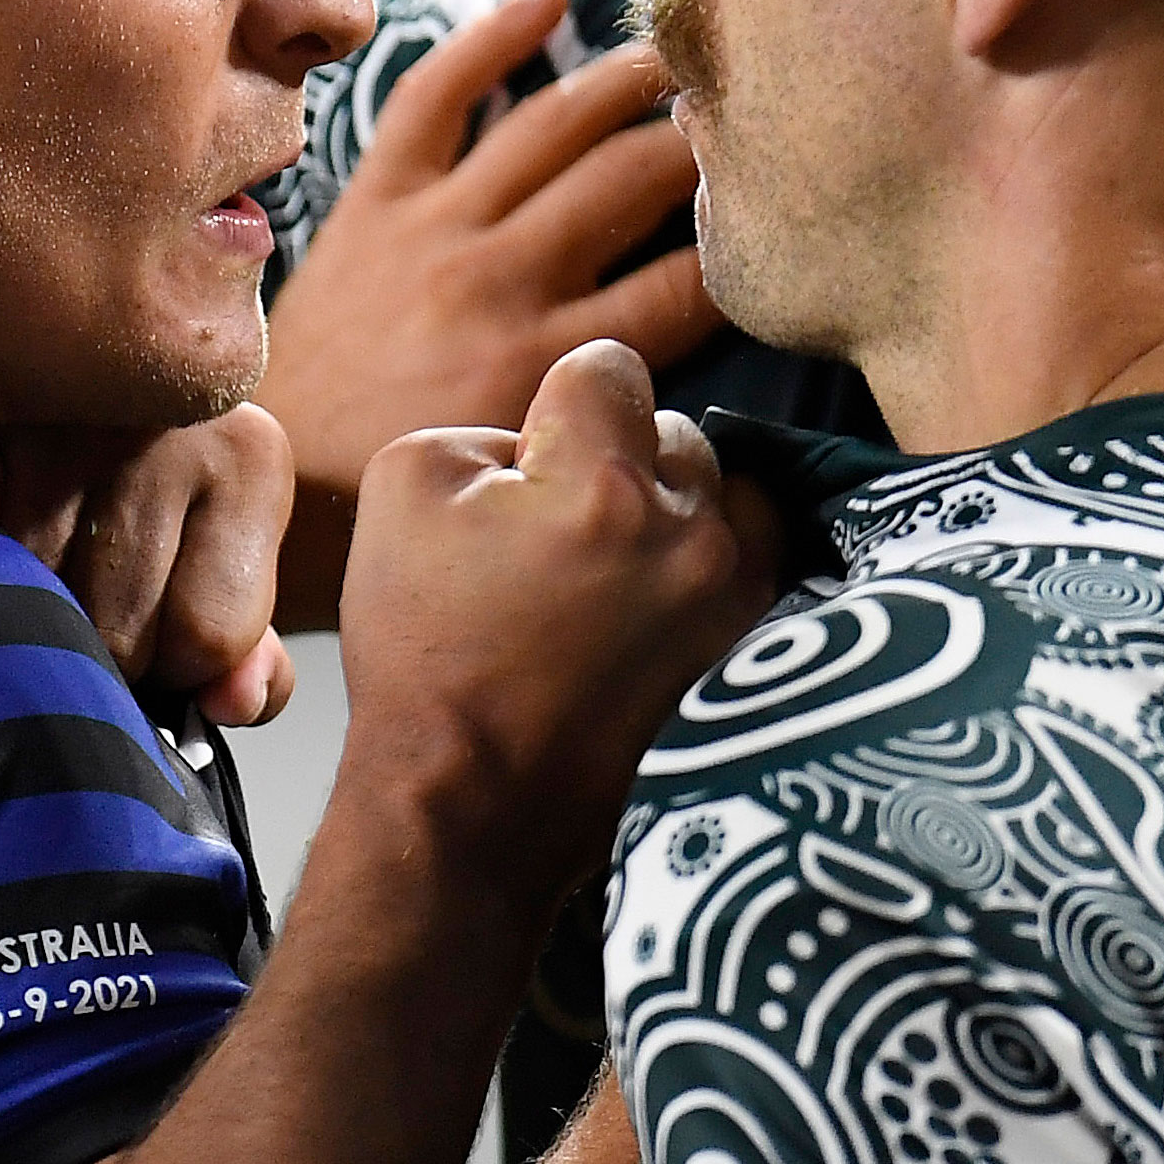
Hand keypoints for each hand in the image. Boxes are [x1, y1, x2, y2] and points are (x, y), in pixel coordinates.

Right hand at [0, 405, 296, 726]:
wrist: (116, 358)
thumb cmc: (183, 493)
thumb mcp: (237, 563)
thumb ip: (249, 658)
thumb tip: (231, 703)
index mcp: (248, 459)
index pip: (207, 640)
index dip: (188, 666)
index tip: (176, 635)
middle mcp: (159, 432)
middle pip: (118, 636)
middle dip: (113, 654)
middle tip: (113, 612)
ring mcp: (63, 430)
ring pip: (38, 611)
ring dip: (44, 622)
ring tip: (62, 587)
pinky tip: (10, 556)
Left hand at [261, 0, 718, 623]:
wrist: (282, 483)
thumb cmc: (412, 485)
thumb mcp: (531, 463)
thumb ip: (606, 403)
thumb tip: (694, 357)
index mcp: (549, 363)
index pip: (688, 283)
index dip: (747, 238)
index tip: (790, 200)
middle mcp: (501, 282)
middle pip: (633, 180)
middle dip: (704, 138)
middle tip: (756, 101)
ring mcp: (435, 230)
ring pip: (554, 124)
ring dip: (629, 78)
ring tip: (687, 52)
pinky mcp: (374, 200)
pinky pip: (435, 95)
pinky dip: (492, 35)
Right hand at [339, 341, 772, 830]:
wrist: (477, 796)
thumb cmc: (428, 651)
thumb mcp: (405, 489)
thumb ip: (485, 427)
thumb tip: (546, 443)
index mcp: (599, 480)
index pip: (610, 367)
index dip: (561, 402)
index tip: (538, 459)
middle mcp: (688, 529)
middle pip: (678, 430)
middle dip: (623, 460)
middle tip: (565, 531)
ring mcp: (735, 593)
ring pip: (731, 494)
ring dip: (682, 512)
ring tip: (620, 569)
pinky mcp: (756, 650)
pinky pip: (758, 564)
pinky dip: (714, 567)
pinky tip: (659, 604)